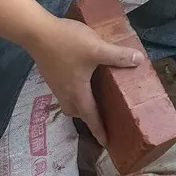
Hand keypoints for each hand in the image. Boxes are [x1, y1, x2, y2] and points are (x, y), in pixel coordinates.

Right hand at [26, 15, 143, 145]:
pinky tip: (82, 77)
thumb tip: (138, 61)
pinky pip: (64, 90)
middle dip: (88, 118)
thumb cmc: (67, 44)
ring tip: (93, 97)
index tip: (106, 142)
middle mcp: (64, 92)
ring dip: (80, 103)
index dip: (99, 129)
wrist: (37, 32)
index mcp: (77, 91)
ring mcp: (55, 83)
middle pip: (76, 111)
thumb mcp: (97, 49)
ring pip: (68, 101)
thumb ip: (117, 56)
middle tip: (101, 117)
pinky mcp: (51, 73)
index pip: (90, 116)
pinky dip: (74, 91)